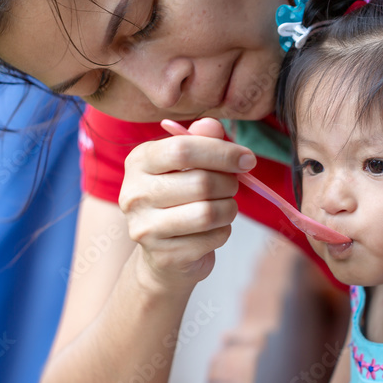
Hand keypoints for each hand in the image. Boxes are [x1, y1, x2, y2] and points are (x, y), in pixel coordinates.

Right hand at [120, 118, 253, 288]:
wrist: (163, 253)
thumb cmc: (179, 198)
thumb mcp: (187, 164)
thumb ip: (201, 140)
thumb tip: (213, 126)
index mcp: (139, 162)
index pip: (183, 149)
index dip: (222, 152)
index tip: (247, 158)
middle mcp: (134, 194)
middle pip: (201, 182)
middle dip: (229, 183)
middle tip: (232, 186)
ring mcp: (145, 228)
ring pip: (208, 213)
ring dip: (229, 208)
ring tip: (225, 207)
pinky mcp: (163, 256)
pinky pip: (211, 239)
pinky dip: (223, 232)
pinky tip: (214, 229)